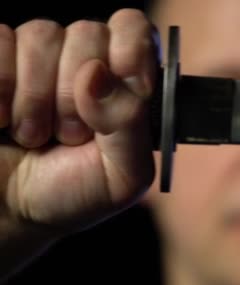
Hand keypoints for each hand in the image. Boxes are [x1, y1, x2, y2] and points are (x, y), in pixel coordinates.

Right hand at [0, 9, 155, 239]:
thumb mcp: (122, 175)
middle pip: (89, 32)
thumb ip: (129, 124)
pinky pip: (0, 41)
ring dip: (37, 97)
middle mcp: (85, 60)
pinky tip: (2, 118)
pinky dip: (0, 86)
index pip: (135, 31)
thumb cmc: (72, 192)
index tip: (125, 84)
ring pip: (42, 35)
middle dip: (77, 93)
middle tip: (71, 134)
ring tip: (35, 135)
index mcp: (126, 83)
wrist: (8, 209)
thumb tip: (98, 73)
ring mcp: (38, 56)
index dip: (130, 51)